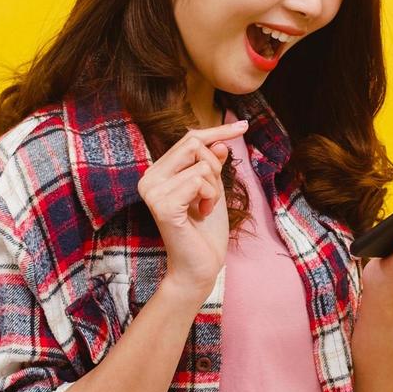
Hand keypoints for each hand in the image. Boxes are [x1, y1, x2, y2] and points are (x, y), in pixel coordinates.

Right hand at [139, 118, 249, 295]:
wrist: (200, 266)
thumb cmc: (205, 231)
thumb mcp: (213, 189)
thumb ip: (212, 165)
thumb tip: (220, 141)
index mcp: (157, 173)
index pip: (189, 139)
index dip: (217, 131)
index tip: (244, 125)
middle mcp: (148, 179)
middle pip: (194, 144)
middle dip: (215, 167)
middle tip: (211, 195)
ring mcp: (152, 191)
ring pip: (201, 165)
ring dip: (214, 188)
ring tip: (205, 208)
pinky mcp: (162, 205)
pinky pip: (199, 181)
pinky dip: (210, 196)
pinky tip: (202, 213)